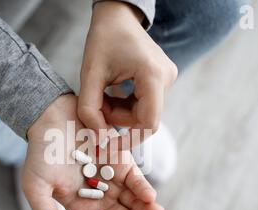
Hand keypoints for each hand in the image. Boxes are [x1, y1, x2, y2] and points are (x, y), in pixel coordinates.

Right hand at [22, 94, 169, 209]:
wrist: (51, 117)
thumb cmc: (40, 153)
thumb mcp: (35, 187)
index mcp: (81, 208)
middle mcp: (100, 197)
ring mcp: (112, 179)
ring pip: (135, 203)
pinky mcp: (121, 160)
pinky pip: (135, 179)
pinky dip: (143, 189)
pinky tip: (150, 197)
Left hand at [78, 1, 177, 144]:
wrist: (117, 17)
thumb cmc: (103, 39)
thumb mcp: (89, 74)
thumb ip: (90, 108)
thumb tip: (98, 137)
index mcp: (153, 76)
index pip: (149, 123)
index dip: (129, 139)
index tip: (108, 143)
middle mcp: (166, 79)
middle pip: (144, 119)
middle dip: (118, 120)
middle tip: (97, 107)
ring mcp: (167, 80)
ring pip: (143, 113)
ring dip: (121, 113)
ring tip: (104, 95)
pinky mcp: (162, 81)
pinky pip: (144, 104)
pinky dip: (126, 105)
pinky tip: (114, 92)